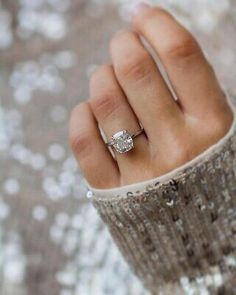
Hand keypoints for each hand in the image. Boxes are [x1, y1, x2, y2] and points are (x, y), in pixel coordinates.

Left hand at [69, 3, 232, 188]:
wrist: (192, 227)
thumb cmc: (201, 166)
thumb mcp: (212, 127)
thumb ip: (190, 89)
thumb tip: (149, 39)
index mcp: (211, 126)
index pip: (182, 55)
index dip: (157, 23)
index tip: (141, 14)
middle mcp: (178, 147)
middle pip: (136, 71)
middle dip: (122, 44)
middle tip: (123, 44)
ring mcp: (143, 171)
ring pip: (105, 102)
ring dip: (100, 77)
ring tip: (107, 78)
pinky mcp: (112, 190)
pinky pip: (84, 141)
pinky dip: (81, 115)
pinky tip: (89, 110)